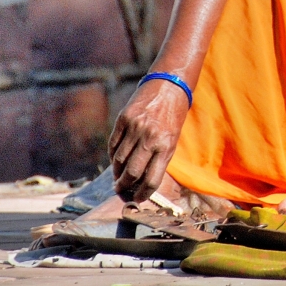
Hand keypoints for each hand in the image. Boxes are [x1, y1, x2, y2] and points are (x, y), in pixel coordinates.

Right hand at [107, 77, 189, 202]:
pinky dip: (112, 156)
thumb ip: (159, 158)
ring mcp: (135, 128)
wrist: (169, 86)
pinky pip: (113, 144)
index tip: (137, 198)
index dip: (142, 194)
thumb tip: (142, 181)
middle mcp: (150, 138)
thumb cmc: (173, 117)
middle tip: (121, 190)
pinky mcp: (124, 119)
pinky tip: (115, 161)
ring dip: (117, 172)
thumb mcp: (173, 139)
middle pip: (132, 172)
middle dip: (124, 186)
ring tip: (117, 178)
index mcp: (166, 146)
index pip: (152, 179)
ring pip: (119, 160)